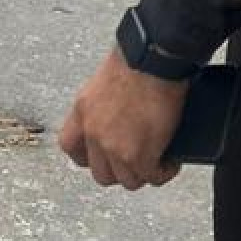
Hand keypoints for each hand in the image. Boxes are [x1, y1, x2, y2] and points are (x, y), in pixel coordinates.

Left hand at [59, 48, 187, 189]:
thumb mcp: (104, 82)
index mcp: (82, 111)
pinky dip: (163, 172)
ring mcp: (114, 147)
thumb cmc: (136, 60)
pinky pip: (152, 177)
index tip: (102, 157)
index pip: (70, 147)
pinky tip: (171, 162)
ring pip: (128, 180)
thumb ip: (103, 107)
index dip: (88, 157)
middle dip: (120, 171)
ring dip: (143, 173)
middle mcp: (93, 132)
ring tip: (157, 162)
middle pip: (101, 173)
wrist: (153, 60)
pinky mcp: (139, 156)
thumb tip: (116, 119)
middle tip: (137, 162)